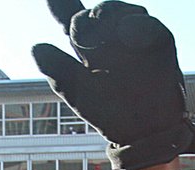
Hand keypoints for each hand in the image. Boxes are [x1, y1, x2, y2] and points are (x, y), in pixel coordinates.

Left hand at [33, 0, 194, 169]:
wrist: (144, 133)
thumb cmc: (112, 114)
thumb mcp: (78, 94)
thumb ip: (58, 70)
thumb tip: (36, 47)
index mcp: (88, 47)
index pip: (71, 19)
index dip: (60, 4)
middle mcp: (110, 38)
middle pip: (95, 14)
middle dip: (84, 23)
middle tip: (80, 38)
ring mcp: (134, 37)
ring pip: (121, 12)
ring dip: (108, 15)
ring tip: (99, 26)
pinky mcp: (158, 42)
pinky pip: (148, 26)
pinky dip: (137, 26)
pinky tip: (125, 33)